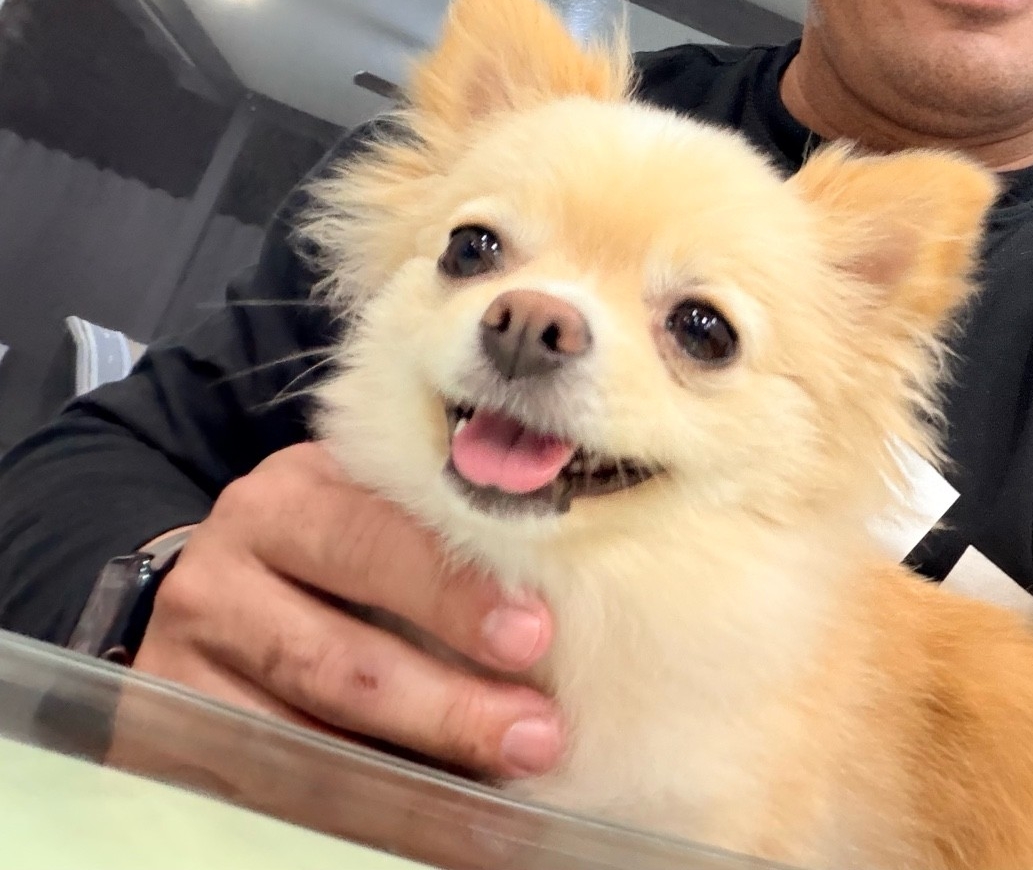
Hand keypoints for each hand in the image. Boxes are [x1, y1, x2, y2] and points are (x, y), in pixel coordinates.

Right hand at [132, 441, 563, 778]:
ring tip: (499, 785)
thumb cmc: (339, 543)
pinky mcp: (172, 725)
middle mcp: (225, 572)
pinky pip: (274, 776)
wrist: (221, 582)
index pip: (373, 539)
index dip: (453, 591)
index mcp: (289, 499)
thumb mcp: (379, 509)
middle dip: (447, 704)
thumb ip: (449, 534)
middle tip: (537, 733)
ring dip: (412, 768)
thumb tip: (581, 597)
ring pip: (307, 732)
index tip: (535, 636)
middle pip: (339, 657)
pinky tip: (431, 811)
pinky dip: (360, 797)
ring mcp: (189, 658)